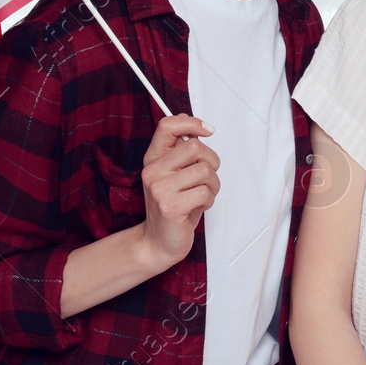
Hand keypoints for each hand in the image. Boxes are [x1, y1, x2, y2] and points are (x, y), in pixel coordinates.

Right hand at [136, 115, 219, 270]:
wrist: (158, 242)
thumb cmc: (173, 206)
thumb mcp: (175, 174)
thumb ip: (183, 152)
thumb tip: (200, 128)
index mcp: (153, 159)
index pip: (167, 126)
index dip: (191, 123)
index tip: (207, 131)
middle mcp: (153, 171)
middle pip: (195, 147)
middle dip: (211, 162)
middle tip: (206, 178)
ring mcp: (160, 189)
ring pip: (205, 171)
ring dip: (212, 185)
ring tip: (201, 195)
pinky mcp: (171, 207)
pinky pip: (205, 193)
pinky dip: (209, 201)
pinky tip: (197, 207)